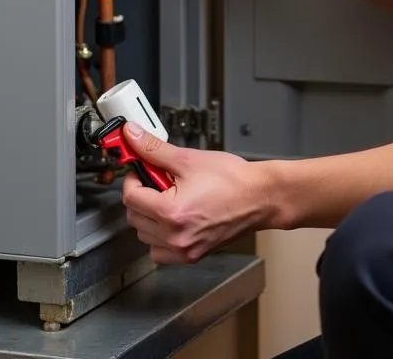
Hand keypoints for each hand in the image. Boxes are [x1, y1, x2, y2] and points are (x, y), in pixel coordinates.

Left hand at [120, 121, 274, 263]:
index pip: (131, 197)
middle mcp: (174, 236)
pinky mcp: (192, 256)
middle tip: (159, 180)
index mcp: (171, 213)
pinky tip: (174, 218)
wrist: (261, 197)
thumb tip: (133, 136)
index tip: (140, 169)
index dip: (133, 178)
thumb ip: (155, 149)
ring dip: (149, 216)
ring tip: (170, 197)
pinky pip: (160, 251)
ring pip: (145, 235)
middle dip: (142, 195)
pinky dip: (160, 236)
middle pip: (134, 217)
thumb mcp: (190, 159)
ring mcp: (183, 250)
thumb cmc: (233, 180)